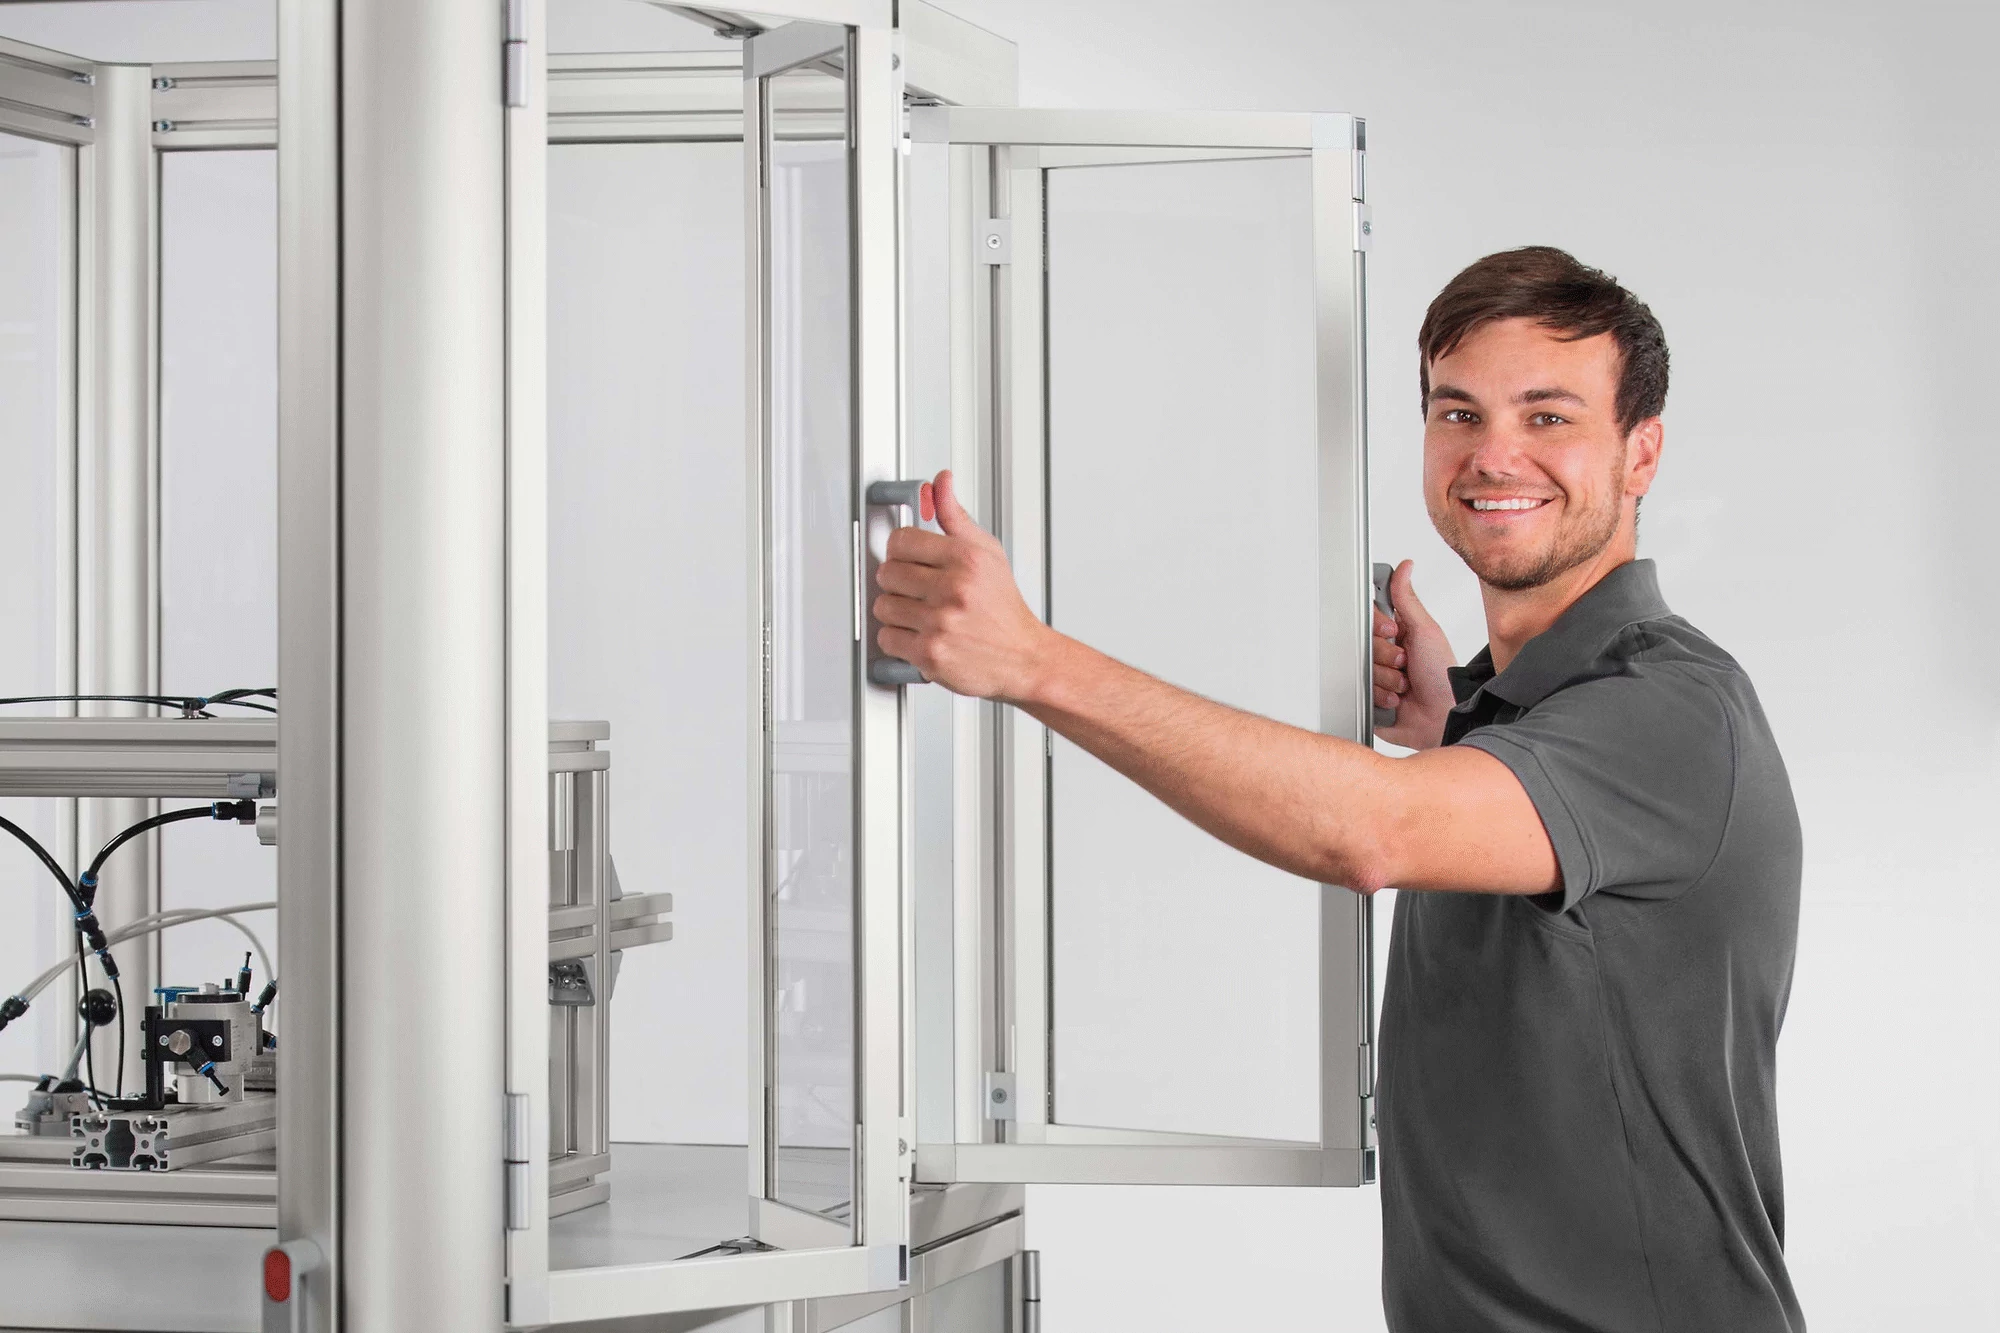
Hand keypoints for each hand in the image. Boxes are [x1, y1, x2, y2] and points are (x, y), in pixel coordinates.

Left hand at [874, 470, 1055, 701]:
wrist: (1023, 658)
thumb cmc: (1003, 609)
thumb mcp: (988, 553)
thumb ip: (956, 517)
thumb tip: (941, 482)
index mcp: (965, 559)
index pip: (901, 541)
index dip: (900, 551)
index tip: (907, 559)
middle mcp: (952, 589)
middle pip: (887, 573)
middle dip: (897, 583)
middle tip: (916, 590)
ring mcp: (939, 623)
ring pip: (883, 607)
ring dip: (896, 612)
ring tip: (919, 614)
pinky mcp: (930, 654)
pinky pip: (887, 639)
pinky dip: (898, 640)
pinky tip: (919, 635)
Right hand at [1372, 559, 1455, 749]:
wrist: (1444, 717)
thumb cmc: (1443, 676)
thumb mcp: (1426, 631)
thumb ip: (1408, 600)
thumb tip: (1405, 568)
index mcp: (1398, 634)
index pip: (1370, 619)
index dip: (1379, 626)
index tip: (1393, 632)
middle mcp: (1387, 655)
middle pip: (1363, 645)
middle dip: (1386, 657)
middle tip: (1405, 663)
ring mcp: (1379, 678)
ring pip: (1362, 670)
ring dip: (1386, 680)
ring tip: (1404, 686)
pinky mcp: (1372, 699)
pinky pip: (1361, 692)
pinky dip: (1380, 698)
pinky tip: (1397, 700)